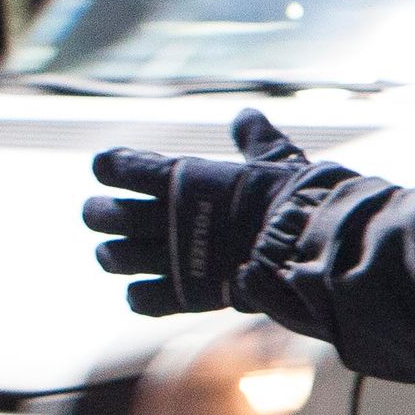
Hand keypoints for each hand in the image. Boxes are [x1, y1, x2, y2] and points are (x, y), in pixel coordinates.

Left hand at [82, 110, 320, 315]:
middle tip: (100, 213)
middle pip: (105, 215)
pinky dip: (139, 294)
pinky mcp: (188, 294)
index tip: (107, 166)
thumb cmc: (298, 199)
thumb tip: (246, 115)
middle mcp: (171, 218)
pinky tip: (145, 287)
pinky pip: (141, 298)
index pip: (123, 167)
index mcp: (185, 179)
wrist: (315, 246)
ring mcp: (176, 258)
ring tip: (117, 252)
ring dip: (113, 254)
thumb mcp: (277, 159)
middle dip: (100, 213)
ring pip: (114, 257)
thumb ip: (255, 139)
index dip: (110, 166)